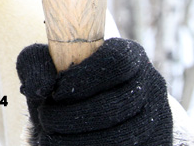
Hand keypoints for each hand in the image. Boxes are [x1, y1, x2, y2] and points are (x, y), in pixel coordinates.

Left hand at [16, 37, 172, 145]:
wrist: (84, 117)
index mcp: (130, 56)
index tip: (56, 92)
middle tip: (45, 119)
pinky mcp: (156, 142)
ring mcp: (158, 118)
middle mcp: (152, 85)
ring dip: (79, 140)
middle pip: (118, 103)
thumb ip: (36, 64)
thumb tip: (41, 87)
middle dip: (73, 115)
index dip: (83, 78)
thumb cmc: (64, 87)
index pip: (116, 61)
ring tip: (50, 138)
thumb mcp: (47, 67)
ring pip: (122, 135)